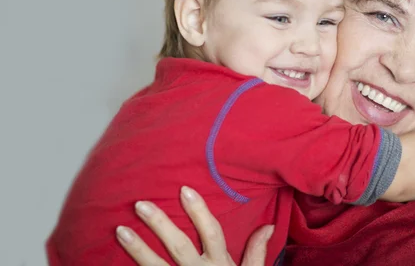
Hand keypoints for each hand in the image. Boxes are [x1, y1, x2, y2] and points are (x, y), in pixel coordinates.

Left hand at [116, 186, 272, 265]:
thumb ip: (257, 252)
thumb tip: (268, 226)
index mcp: (220, 264)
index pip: (211, 233)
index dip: (199, 211)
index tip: (184, 189)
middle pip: (179, 246)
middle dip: (160, 224)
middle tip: (141, 204)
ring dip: (138, 249)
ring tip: (120, 230)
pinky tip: (113, 263)